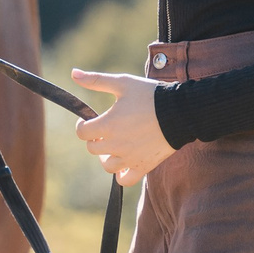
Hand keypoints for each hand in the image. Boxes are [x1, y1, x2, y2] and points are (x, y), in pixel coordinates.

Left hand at [71, 69, 175, 186]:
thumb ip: (96, 80)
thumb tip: (73, 73)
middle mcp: (116, 144)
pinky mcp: (143, 166)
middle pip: (93, 149)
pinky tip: (124, 164)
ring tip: (114, 146)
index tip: (90, 120)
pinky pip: (125, 180)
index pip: (82, 132)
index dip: (83, 125)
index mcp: (107, 124)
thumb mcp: (122, 83)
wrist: (180, 111)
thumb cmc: (150, 95)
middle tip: (105, 130)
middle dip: (95, 139)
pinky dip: (121, 175)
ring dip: (106, 157)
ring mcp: (129, 158)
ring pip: (107, 166)